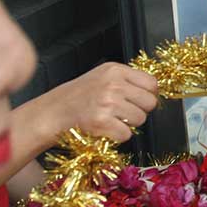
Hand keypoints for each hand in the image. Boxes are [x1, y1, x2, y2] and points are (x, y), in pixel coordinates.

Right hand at [41, 62, 157, 142]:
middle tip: (123, 112)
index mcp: (115, 70)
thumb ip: (127, 80)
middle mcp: (113, 84)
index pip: (152, 84)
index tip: (140, 100)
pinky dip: (118, 135)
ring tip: (111, 119)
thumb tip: (153, 91)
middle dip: (140, 110)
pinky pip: (127, 134)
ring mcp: (107, 103)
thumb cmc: (79, 96)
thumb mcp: (102, 76)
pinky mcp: (102, 122)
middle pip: (150, 103)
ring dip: (129, 124)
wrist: (54, 112)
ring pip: (140, 120)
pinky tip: (105, 128)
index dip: (148, 95)